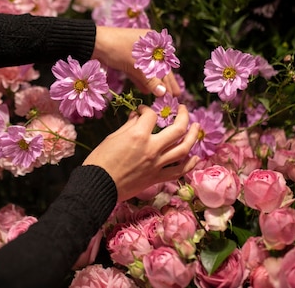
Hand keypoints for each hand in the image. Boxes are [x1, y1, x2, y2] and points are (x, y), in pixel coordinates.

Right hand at [82, 104, 198, 201]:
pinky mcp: (156, 178)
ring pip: (184, 149)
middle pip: (177, 129)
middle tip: (182, 108)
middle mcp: (152, 149)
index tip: (142, 110)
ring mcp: (157, 164)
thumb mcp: (112, 138)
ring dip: (193, 136)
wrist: (98, 186)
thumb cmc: (100, 160)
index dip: (147, 109)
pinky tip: (194, 156)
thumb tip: (137, 116)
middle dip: (183, 115)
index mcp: (138, 135)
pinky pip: (179, 171)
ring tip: (196, 127)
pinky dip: (189, 164)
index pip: (151, 115)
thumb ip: (129, 125)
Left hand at [92, 26, 180, 96]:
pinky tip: (146, 91)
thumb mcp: (135, 65)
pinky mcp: (125, 58)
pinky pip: (136, 71)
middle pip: (157, 67)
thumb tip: (163, 93)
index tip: (175, 94)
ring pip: (147, 70)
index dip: (170, 80)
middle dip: (163, 83)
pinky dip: (141, 80)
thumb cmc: (116, 48)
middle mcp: (146, 45)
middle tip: (173, 97)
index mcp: (153, 40)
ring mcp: (135, 51)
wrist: (91, 42)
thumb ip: (150, 80)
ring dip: (153, 83)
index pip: (165, 64)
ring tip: (161, 96)